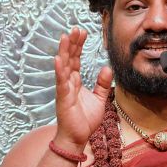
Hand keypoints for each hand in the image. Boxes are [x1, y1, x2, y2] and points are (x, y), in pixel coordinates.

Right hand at [54, 27, 112, 148]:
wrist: (78, 137)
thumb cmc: (85, 120)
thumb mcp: (99, 99)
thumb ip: (102, 84)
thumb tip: (107, 68)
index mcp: (75, 81)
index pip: (76, 59)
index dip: (78, 45)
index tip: (82, 32)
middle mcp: (68, 82)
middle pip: (69, 58)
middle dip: (72, 43)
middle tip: (76, 28)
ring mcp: (64, 89)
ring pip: (63, 66)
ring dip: (64, 51)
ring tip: (65, 36)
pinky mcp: (62, 97)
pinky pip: (60, 81)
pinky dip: (59, 69)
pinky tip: (58, 58)